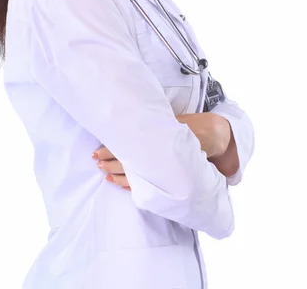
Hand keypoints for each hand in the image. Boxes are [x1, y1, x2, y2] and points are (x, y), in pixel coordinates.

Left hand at [92, 112, 223, 190]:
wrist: (211, 137)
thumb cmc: (189, 128)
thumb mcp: (170, 122)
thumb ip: (152, 126)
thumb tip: (126, 124)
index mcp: (155, 139)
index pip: (126, 147)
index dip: (110, 150)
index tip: (98, 152)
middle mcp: (155, 154)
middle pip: (126, 161)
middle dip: (109, 162)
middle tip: (96, 161)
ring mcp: (159, 168)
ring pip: (131, 174)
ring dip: (115, 173)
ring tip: (103, 171)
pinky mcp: (164, 176)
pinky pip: (142, 184)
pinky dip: (128, 184)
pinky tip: (118, 182)